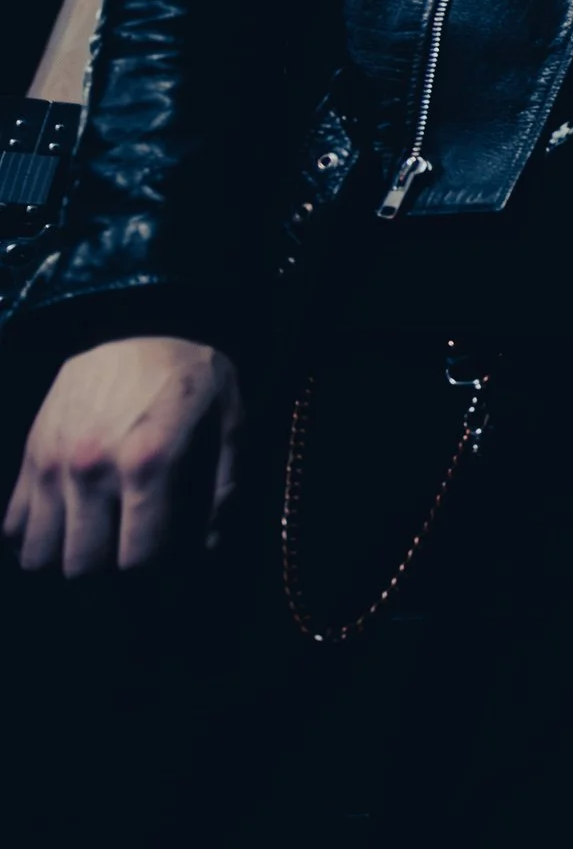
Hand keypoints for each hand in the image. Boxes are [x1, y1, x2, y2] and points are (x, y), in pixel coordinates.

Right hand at [5, 337, 242, 575]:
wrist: (135, 319)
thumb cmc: (191, 371)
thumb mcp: (231, 419)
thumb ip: (225, 487)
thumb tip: (209, 545)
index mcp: (148, 464)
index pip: (138, 559)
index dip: (155, 573)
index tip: (165, 561)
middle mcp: (92, 470)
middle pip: (81, 566)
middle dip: (106, 573)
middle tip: (126, 556)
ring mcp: (52, 464)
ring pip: (37, 554)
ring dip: (65, 559)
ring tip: (92, 545)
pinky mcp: (30, 454)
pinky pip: (11, 523)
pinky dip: (32, 536)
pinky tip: (62, 526)